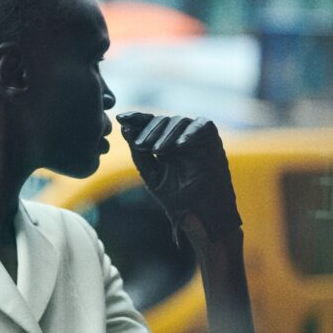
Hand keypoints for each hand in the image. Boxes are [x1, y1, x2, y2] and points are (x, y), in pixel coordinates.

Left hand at [116, 112, 241, 242]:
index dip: (136, 119)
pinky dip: (190, 133)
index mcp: (165, 143)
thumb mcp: (152, 175)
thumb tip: (125, 130)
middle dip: (149, 130)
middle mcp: (180, 136)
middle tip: (141, 144)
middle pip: (163, 120)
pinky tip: (180, 145)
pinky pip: (202, 126)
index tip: (120, 119)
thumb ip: (139, 154)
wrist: (200, 214)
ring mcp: (196, 137)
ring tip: (157, 150)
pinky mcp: (212, 139)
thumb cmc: (177, 198)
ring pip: (180, 121)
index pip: (149, 124)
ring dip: (166, 134)